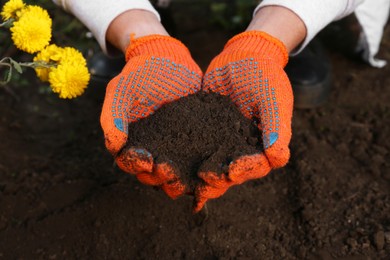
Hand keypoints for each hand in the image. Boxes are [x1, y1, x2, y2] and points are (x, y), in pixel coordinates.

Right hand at [100, 35, 201, 198]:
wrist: (168, 59)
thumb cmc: (140, 74)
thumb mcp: (120, 90)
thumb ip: (112, 117)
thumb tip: (115, 148)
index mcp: (132, 142)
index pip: (131, 163)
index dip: (137, 166)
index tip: (147, 162)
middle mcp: (153, 149)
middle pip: (154, 174)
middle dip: (161, 178)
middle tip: (171, 173)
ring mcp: (176, 146)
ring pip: (177, 172)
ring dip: (182, 180)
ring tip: (190, 179)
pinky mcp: (196, 141)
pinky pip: (198, 158)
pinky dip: (202, 167)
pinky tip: (210, 170)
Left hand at [194, 31, 292, 211]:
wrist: (243, 56)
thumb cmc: (265, 75)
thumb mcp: (274, 98)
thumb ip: (276, 127)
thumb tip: (278, 158)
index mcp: (263, 145)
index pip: (256, 166)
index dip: (245, 171)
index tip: (231, 170)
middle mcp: (240, 148)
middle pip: (229, 173)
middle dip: (216, 179)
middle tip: (201, 178)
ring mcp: (220, 141)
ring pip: (208, 165)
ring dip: (195, 174)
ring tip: (179, 178)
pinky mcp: (202, 132)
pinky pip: (192, 147)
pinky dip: (181, 155)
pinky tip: (165, 159)